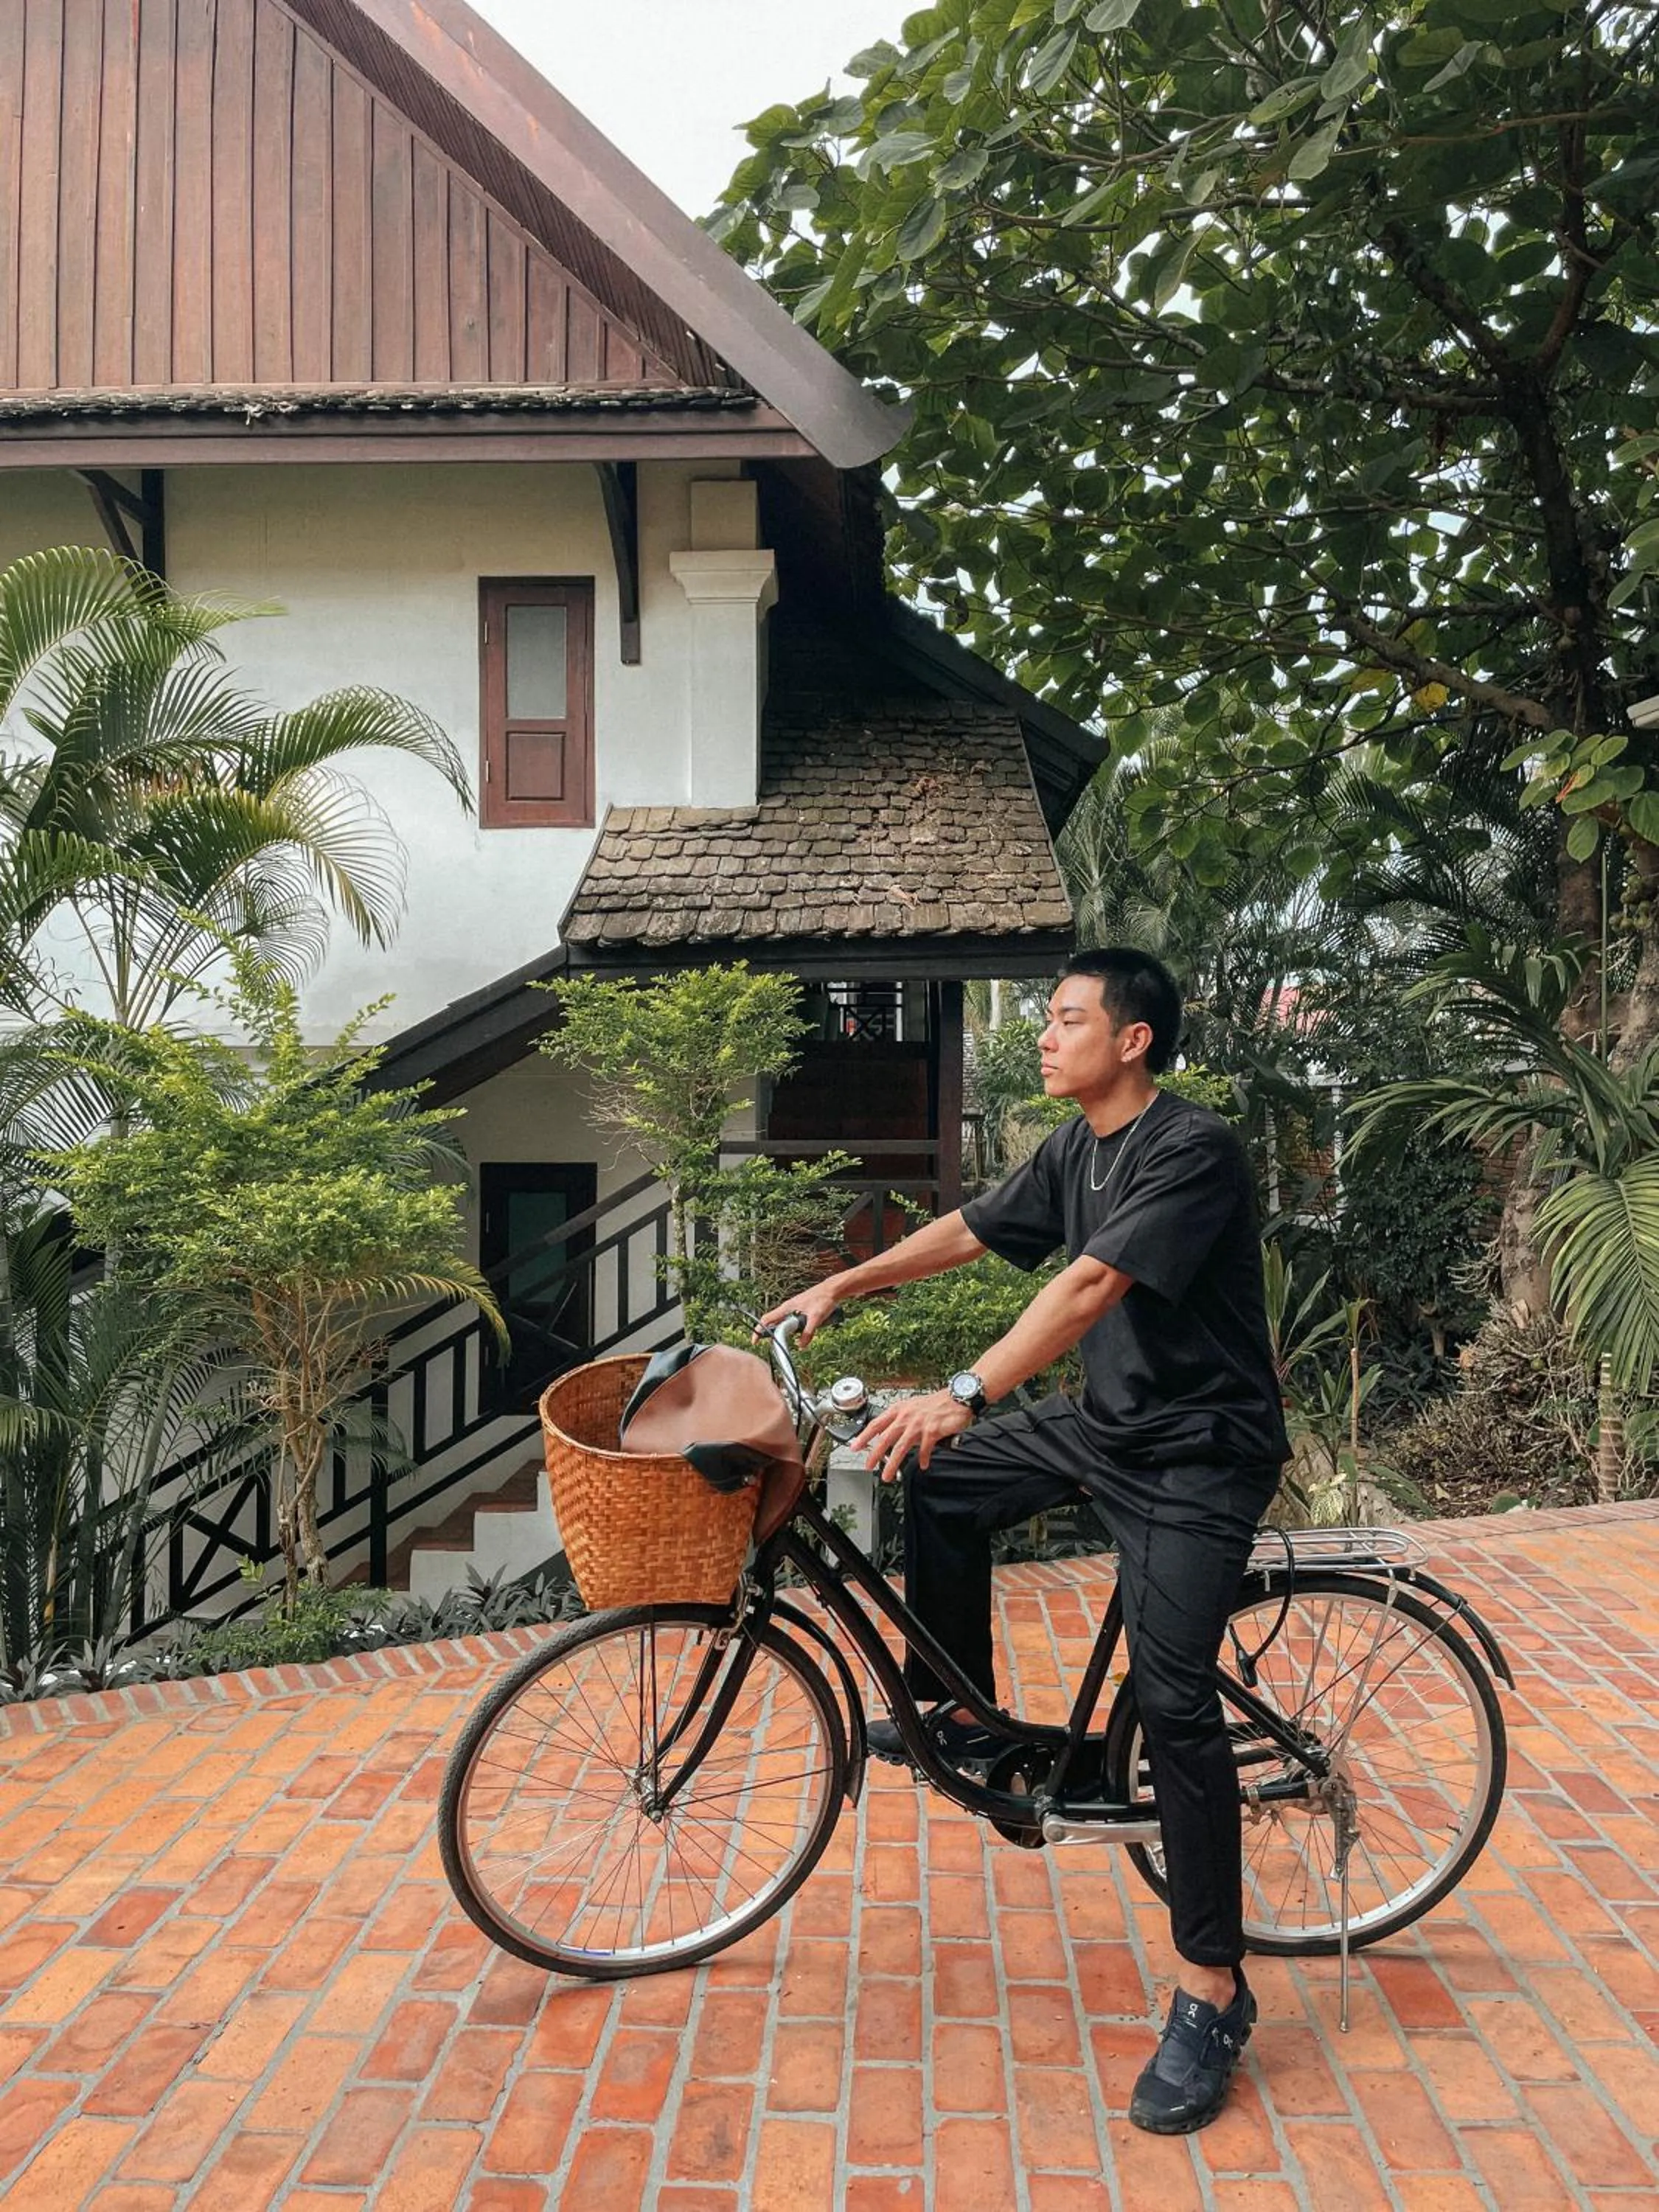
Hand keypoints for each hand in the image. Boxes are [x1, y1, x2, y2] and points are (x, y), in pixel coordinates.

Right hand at [754, 1281, 842, 1346]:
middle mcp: (788, 1307)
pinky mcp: (801, 1309)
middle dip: (774, 1334)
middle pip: (775, 1322)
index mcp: (787, 1307)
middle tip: (778, 1345)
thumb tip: (801, 1346)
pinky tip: (804, 1331)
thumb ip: (808, 1333)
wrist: (833, 1290)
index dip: (759, 1330)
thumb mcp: (816, 1318)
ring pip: (785, 1322)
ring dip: (787, 1331)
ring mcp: (795, 1308)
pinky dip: (795, 1328)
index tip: (755, 1340)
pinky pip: (794, 1321)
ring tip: (794, 1339)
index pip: (767, 1319)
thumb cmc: (823, 1299)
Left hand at [858, 1390, 972, 1484]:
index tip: (855, 1446)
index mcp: (899, 1410)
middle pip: (885, 1438)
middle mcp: (906, 1417)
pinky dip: (922, 1459)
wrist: (957, 1397)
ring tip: (887, 1475)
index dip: (864, 1436)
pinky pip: (924, 1449)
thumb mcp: (912, 1407)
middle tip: (868, 1466)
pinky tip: (923, 1465)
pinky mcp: (932, 1431)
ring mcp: (918, 1424)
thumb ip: (899, 1420)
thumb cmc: (935, 1403)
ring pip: (900, 1447)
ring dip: (892, 1464)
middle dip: (874, 1455)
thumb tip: (887, 1433)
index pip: (876, 1424)